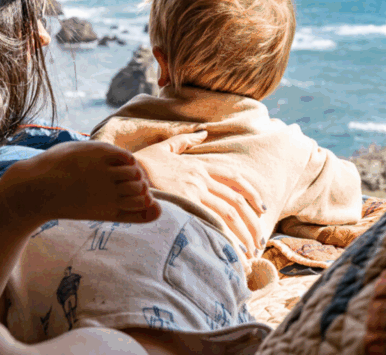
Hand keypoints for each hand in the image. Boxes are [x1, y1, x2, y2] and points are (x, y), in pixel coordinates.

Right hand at [133, 131, 265, 257]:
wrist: (123, 175)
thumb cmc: (140, 164)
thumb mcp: (163, 147)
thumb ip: (184, 140)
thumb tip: (203, 132)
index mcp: (199, 166)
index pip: (235, 178)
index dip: (252, 193)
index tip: (262, 209)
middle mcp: (200, 178)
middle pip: (237, 200)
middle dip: (252, 223)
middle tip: (259, 241)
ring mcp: (193, 192)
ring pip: (229, 213)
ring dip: (244, 234)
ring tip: (250, 251)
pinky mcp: (184, 205)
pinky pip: (213, 223)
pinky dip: (227, 238)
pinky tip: (233, 252)